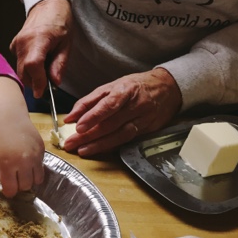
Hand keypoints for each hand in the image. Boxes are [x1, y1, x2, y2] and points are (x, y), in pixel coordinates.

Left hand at [0, 77, 45, 196]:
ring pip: (36, 180)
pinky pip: (41, 168)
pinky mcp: (42, 150)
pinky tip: (27, 162)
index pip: (11, 189)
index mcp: (7, 163)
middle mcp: (23, 161)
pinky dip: (35, 169)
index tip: (6, 187)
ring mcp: (35, 155)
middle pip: (25, 187)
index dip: (8, 191)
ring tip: (21, 172)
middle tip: (13, 178)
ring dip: (29, 180)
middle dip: (19, 185)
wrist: (8, 114)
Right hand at [9, 0, 71, 97]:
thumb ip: (59, 64)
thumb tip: (55, 82)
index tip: (43, 92)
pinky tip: (38, 60)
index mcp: (39, 39)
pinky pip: (19, 63)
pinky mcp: (14, 45)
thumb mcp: (66, 44)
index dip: (37, 82)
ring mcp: (16, 43)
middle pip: (23, 72)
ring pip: (20, 69)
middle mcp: (23, 41)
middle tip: (48, 82)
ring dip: (32, 75)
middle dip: (35, 82)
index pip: (32, 66)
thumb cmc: (59, 20)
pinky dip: (27, 67)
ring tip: (45, 67)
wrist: (47, 4)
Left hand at [62, 68, 181, 155]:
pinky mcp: (148, 130)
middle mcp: (136, 105)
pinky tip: (98, 150)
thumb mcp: (110, 87)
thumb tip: (70, 117)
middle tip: (71, 143)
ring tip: (82, 150)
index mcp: (125, 90)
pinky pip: (127, 140)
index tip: (78, 127)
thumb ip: (88, 102)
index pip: (108, 105)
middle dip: (89, 135)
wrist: (167, 88)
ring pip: (120, 135)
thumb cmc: (134, 86)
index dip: (93, 117)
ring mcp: (144, 119)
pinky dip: (111, 146)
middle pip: (111, 124)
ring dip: (99, 145)